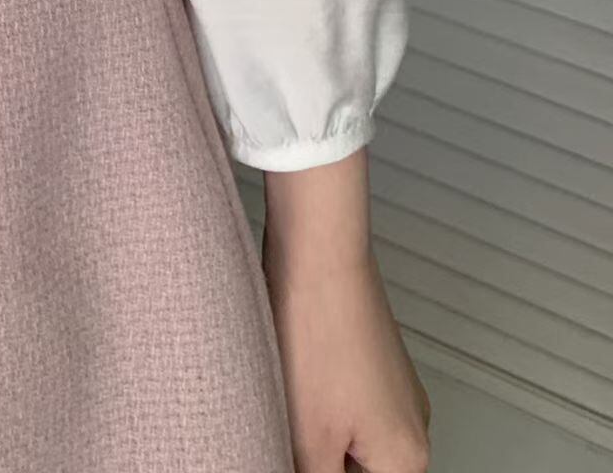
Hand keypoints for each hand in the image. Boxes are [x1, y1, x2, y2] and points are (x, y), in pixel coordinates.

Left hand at [263, 153, 430, 472]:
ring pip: (351, 439)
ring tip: (289, 403)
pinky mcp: (371, 360)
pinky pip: (347, 403)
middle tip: (292, 428)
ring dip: (318, 434)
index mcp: (407, 457)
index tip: (303, 453)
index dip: (321, 472)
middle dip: (320, 459)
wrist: (316, 253)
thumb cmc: (318, 332)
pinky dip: (319, 404)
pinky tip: (293, 382)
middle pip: (360, 470)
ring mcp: (394, 388)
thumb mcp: (309, 439)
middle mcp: (413, 425)